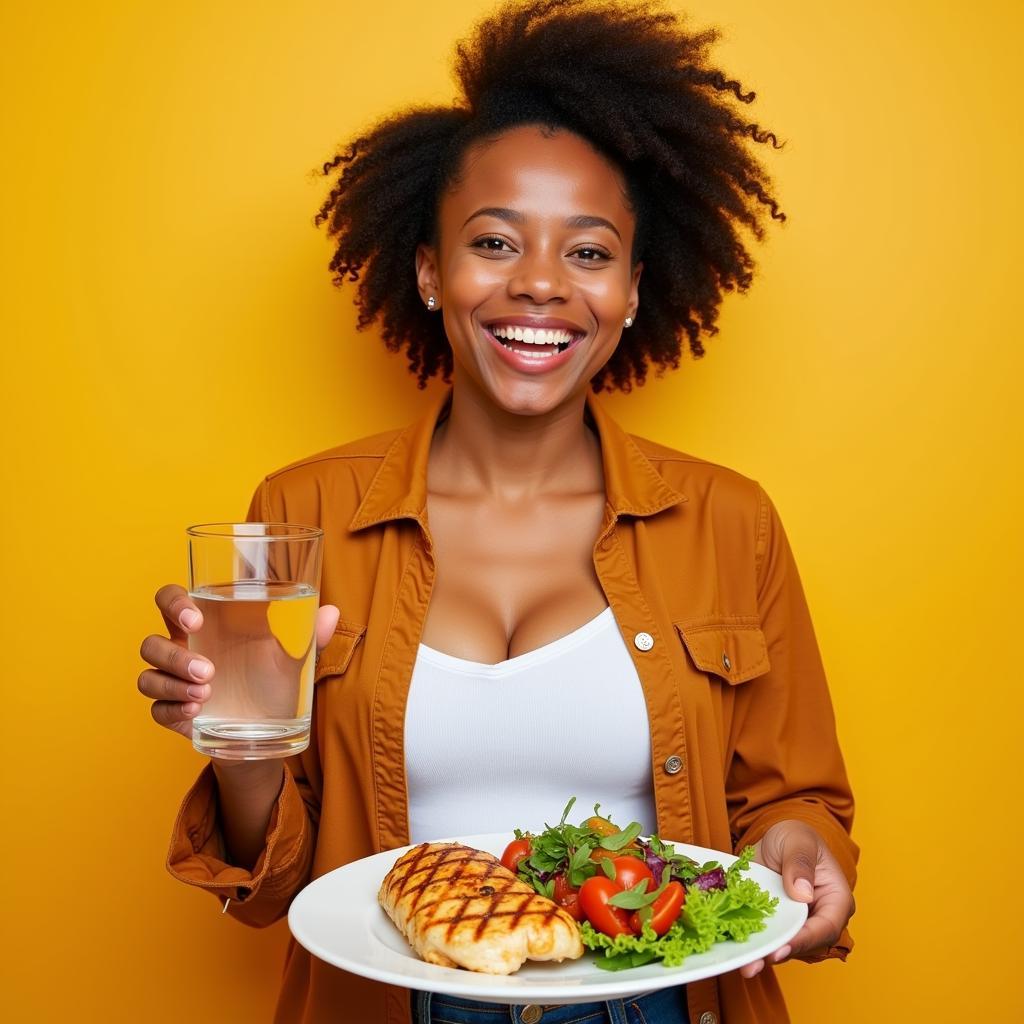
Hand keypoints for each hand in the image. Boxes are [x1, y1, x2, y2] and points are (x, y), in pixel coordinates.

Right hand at [138, 583, 340, 740]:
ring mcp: (174, 683)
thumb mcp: (293, 660)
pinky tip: (196, 712)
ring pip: (148, 675)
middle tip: (209, 670)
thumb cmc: (272, 683)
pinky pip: (156, 709)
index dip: (174, 602)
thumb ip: (310, 635)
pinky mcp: (173, 714)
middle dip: (173, 654)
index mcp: (205, 627)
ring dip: (174, 683)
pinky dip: (172, 709)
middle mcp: (183, 651)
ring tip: (207, 693)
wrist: (267, 735)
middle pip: (150, 641)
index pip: (170, 600)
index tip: (197, 619)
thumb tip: (331, 613)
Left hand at [738, 819, 854, 978]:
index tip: (782, 947)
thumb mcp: (798, 840)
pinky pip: (769, 937)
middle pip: (805, 944)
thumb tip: (803, 893)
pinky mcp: (778, 924)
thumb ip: (800, 862)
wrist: (779, 838)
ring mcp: (799, 924)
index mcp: (836, 898)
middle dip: (780, 954)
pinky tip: (737, 953)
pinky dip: (754, 945)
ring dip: (765, 957)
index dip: (804, 939)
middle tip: (755, 963)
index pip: (825, 926)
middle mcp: (820, 918)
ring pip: (786, 946)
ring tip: (744, 966)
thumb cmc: (796, 836)